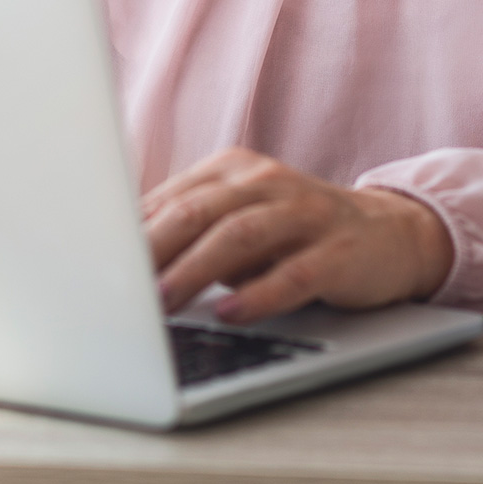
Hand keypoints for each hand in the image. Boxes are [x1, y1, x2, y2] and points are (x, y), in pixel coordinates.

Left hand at [142, 147, 453, 322]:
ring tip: (161, 302)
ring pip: (240, 236)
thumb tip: (113, 261)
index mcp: (233, 170)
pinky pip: (294, 272)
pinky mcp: (339, 250)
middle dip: (152, 248)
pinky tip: (230, 313)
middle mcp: (266, 182)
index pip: (170, 198)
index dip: (128, 234)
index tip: (93, 263)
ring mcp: (306, 213)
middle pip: (198, 210)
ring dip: (194, 271)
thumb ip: (187, 233)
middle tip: (116, 285)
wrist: (389, 233)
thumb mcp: (238, 223)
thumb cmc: (293, 234)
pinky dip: (258, 294)